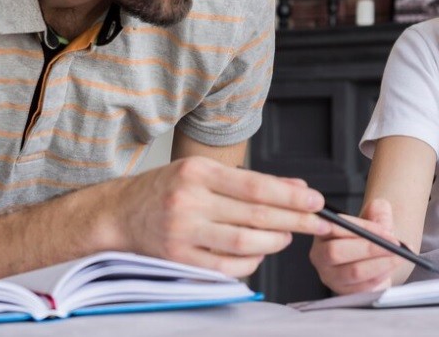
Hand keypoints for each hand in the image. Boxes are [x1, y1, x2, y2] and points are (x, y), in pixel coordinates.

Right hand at [111, 157, 328, 277]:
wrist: (119, 213)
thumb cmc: (166, 189)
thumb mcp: (204, 172)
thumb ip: (249, 180)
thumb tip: (296, 186)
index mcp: (198, 172)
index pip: (255, 185)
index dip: (290, 195)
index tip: (315, 200)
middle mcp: (190, 200)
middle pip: (255, 214)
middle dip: (295, 220)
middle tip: (319, 223)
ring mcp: (183, 232)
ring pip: (244, 243)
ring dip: (275, 242)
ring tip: (289, 236)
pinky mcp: (179, 258)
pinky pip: (226, 267)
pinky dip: (251, 263)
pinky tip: (261, 254)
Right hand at [309, 198, 407, 294]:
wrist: (373, 259)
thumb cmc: (368, 237)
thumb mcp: (372, 218)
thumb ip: (377, 210)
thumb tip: (380, 211)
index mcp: (322, 231)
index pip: (335, 227)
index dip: (361, 228)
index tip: (384, 229)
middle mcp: (320, 255)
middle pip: (336, 252)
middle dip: (369, 248)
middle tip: (393, 245)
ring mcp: (330, 276)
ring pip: (352, 271)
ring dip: (380, 263)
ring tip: (398, 256)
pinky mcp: (343, 292)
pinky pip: (362, 287)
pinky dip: (380, 276)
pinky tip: (390, 268)